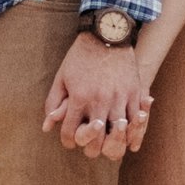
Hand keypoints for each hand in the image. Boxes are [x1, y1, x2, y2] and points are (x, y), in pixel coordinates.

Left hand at [42, 34, 154, 160]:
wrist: (106, 34)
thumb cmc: (80, 57)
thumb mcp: (62, 78)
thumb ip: (53, 103)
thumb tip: (47, 126)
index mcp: (80, 98)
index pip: (71, 134)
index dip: (68, 141)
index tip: (69, 140)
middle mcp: (101, 101)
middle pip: (97, 142)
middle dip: (91, 149)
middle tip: (89, 146)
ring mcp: (120, 98)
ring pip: (119, 135)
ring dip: (113, 143)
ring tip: (108, 144)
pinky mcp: (135, 93)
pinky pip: (137, 122)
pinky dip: (133, 133)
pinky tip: (128, 138)